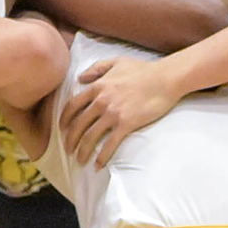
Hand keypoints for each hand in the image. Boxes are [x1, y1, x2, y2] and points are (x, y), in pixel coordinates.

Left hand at [58, 56, 180, 165]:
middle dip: (70, 140)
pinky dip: (101, 157)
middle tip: (68, 150)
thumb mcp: (116, 62)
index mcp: (97, 87)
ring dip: (82, 151)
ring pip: (90, 137)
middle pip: (78, 125)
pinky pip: (109, 144)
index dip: (64, 120)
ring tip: (79, 161)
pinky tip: (97, 165)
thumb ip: (96, 68)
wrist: (165, 78)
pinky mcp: (126, 124)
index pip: (72, 106)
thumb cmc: (143, 69)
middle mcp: (101, 101)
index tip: (62, 129)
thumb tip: (80, 78)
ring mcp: (113, 113)